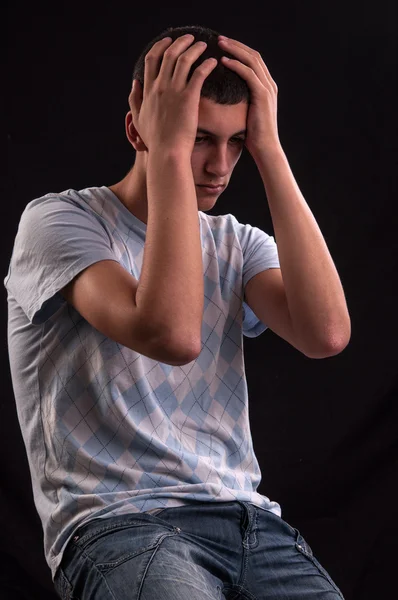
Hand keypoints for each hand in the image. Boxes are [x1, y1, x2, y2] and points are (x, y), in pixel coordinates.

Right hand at [129, 35, 216, 154]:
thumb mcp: (138, 119)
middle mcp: (159, 87)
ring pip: (184, 59)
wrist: (167, 153)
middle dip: (180, 42)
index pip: (151, 59)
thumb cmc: (155, 141)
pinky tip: (212, 62)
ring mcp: (174, 91)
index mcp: (148, 90)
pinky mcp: (189, 98)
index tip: (168, 41)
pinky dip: (206, 63)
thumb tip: (135, 83)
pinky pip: (199, 73)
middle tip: (190, 38)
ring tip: (203, 45)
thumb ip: (134, 100)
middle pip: (168, 54)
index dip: (160, 46)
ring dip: (194, 48)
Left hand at [218, 36, 280, 155]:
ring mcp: (267, 88)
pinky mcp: (262, 95)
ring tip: (219, 44)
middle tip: (219, 39)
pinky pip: (249, 74)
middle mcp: (269, 84)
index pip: (253, 60)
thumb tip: (223, 98)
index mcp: (266, 87)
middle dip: (235, 45)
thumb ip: (240, 101)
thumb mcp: (246, 114)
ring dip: (234, 50)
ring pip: (251, 60)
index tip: (223, 45)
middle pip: (253, 55)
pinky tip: (223, 61)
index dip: (238, 50)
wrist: (265, 149)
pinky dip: (236, 65)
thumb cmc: (253, 136)